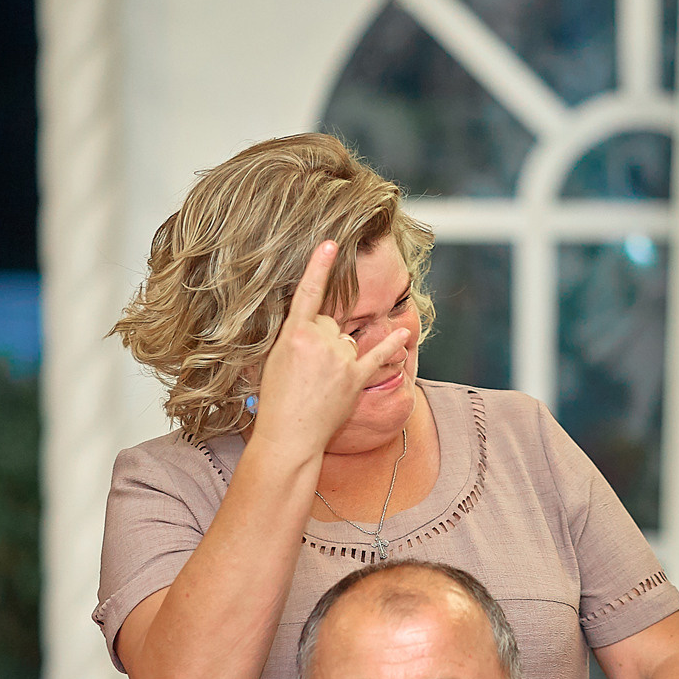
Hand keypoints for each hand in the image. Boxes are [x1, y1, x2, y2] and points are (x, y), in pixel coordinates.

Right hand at [250, 242, 410, 458]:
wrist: (290, 435)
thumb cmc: (276, 400)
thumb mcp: (273, 359)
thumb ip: (294, 336)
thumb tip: (313, 324)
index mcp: (294, 334)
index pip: (308, 293)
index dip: (318, 266)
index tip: (330, 243)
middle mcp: (319, 341)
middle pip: (330, 322)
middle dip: (322, 338)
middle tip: (308, 368)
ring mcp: (340, 360)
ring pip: (346, 340)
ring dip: (339, 353)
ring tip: (322, 380)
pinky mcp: (356, 378)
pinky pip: (378, 356)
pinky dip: (393, 346)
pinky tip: (406, 333)